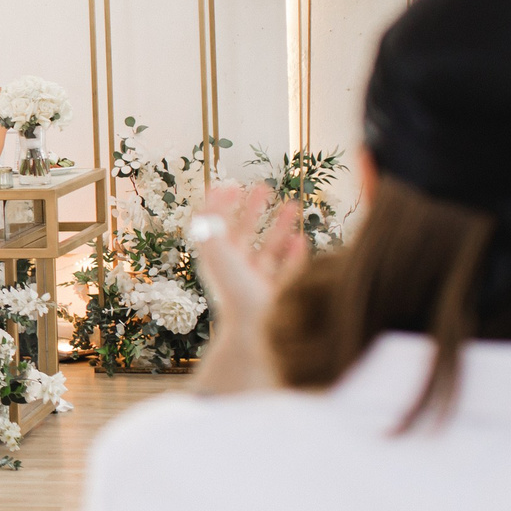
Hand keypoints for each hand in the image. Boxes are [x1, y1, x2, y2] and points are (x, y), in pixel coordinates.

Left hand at [186, 184, 308, 395]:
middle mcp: (237, 271)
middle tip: (264, 186)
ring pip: (270, 249)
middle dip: (254, 210)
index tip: (232, 183)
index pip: (219, 227)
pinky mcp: (280, 293)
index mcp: (219, 261)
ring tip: (291, 203)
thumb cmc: (233, 289)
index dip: (223, 206)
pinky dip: (294, 254)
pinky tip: (300, 238)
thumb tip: (212, 194)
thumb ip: (210, 221)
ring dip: (280, 225)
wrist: (255, 327)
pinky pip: (288, 270)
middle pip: (244, 234)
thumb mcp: (214, 248)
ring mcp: (260, 282)